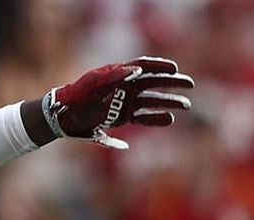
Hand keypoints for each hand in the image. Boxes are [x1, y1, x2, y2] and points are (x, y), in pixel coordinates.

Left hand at [44, 56, 193, 148]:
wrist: (63, 117)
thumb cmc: (77, 96)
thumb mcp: (93, 83)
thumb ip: (115, 75)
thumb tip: (138, 70)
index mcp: (119, 74)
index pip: (144, 66)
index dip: (160, 65)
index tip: (174, 68)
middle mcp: (125, 87)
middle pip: (154, 82)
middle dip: (172, 83)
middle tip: (190, 85)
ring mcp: (125, 103)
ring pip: (152, 101)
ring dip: (169, 102)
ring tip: (186, 105)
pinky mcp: (121, 118)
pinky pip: (143, 118)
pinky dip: (156, 119)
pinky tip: (170, 120)